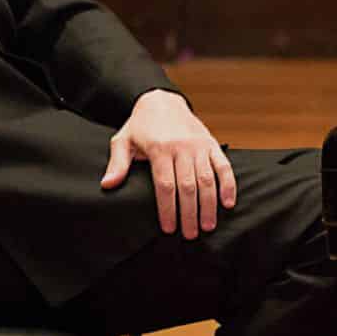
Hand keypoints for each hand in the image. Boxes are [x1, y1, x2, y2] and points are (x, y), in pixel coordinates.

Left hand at [100, 90, 237, 237]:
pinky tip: (228, 203)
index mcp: (159, 148)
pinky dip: (228, 185)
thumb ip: (118, 164)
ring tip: (208, 226)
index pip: (165, 186)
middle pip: (187, 187)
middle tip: (190, 235)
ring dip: (209, 205)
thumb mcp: (123, 141)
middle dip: (189, 213)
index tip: (169, 228)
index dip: (168, 209)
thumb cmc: (140, 125)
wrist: (162, 100)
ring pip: (207, 179)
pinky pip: (223, 166)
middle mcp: (182, 147)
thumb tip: (108, 185)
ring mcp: (199, 146)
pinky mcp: (211, 144)